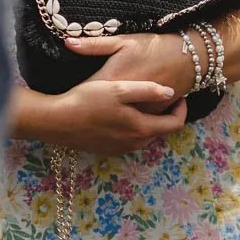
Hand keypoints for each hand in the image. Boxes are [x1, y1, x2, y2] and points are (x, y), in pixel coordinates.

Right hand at [49, 80, 186, 155]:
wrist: (58, 122)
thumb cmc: (88, 101)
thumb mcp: (119, 89)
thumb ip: (147, 90)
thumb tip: (170, 92)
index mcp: (141, 129)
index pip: (175, 125)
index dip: (182, 109)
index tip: (180, 95)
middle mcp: (134, 144)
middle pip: (160, 130)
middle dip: (166, 114)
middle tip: (162, 95)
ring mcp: (120, 149)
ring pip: (144, 135)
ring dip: (149, 121)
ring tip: (143, 102)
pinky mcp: (108, 150)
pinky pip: (130, 139)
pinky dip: (134, 127)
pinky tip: (122, 112)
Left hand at [66, 32, 198, 113]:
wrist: (186, 58)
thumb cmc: (151, 47)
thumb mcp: (122, 42)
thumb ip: (94, 45)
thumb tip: (68, 42)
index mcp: (113, 85)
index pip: (85, 97)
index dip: (77, 96)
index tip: (74, 94)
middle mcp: (127, 105)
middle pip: (99, 114)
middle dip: (93, 110)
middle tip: (91, 103)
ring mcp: (140, 115)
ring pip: (118, 121)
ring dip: (112, 117)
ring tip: (109, 107)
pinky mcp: (151, 119)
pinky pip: (136, 124)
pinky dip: (129, 120)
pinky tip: (128, 108)